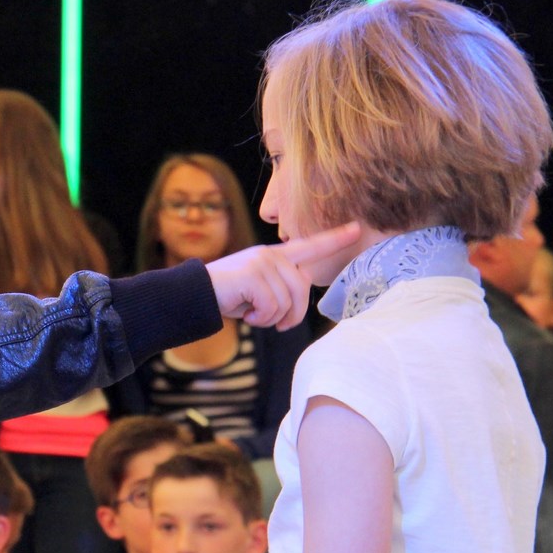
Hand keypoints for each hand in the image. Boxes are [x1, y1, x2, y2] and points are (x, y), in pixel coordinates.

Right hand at [205, 223, 361, 330]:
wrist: (196, 294)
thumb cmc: (229, 296)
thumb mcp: (259, 291)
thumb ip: (281, 291)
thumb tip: (295, 313)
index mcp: (276, 256)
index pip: (311, 245)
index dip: (335, 238)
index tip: (357, 228)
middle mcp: (272, 254)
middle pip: (302, 289)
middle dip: (292, 314)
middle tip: (274, 324)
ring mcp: (263, 262)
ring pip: (287, 302)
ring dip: (271, 318)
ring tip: (253, 314)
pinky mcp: (253, 274)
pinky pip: (272, 306)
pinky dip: (260, 318)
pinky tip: (246, 313)